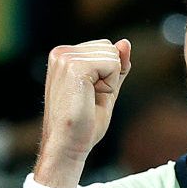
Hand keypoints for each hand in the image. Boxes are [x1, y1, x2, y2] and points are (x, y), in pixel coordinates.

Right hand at [34, 39, 131, 187]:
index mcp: (64, 55)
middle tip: (90, 99)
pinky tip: (90, 99)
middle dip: (110, 75)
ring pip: (112, 55)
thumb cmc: (84, 124)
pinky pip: (112, 64)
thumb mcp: (105, 89)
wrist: (67, 145)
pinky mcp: (74, 66)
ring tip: (88, 99)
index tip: (89, 95)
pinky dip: (109, 85)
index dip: (108, 74)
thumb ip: (115, 66)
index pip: (106, 48)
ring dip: (109, 81)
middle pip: (110, 48)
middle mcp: (61, 52)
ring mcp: (65, 58)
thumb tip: (125, 42)